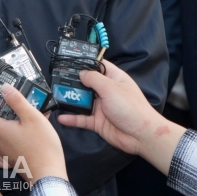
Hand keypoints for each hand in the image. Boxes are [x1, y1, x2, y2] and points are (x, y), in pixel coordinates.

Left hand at [0, 84, 66, 185]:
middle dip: (4, 109)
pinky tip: (33, 127)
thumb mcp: (32, 117)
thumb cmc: (41, 145)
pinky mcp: (12, 157)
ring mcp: (4, 150)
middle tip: (17, 100)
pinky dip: (18, 131)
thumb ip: (17, 101)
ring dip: (14, 119)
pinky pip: (11, 139)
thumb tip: (3, 87)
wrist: (49, 176)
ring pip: (4, 129)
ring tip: (29, 111)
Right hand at [57, 61, 185, 176]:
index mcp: (113, 78)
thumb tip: (80, 73)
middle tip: (56, 79)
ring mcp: (101, 107)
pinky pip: (82, 118)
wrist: (141, 135)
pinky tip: (61, 117)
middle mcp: (106, 91)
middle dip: (73, 81)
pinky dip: (72, 118)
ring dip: (70, 99)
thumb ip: (93, 79)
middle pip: (87, 83)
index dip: (85, 62)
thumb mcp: (110, 88)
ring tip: (55, 96)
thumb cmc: (130, 107)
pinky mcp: (98, 122)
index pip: (97, 65)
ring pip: (82, 101)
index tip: (69, 60)